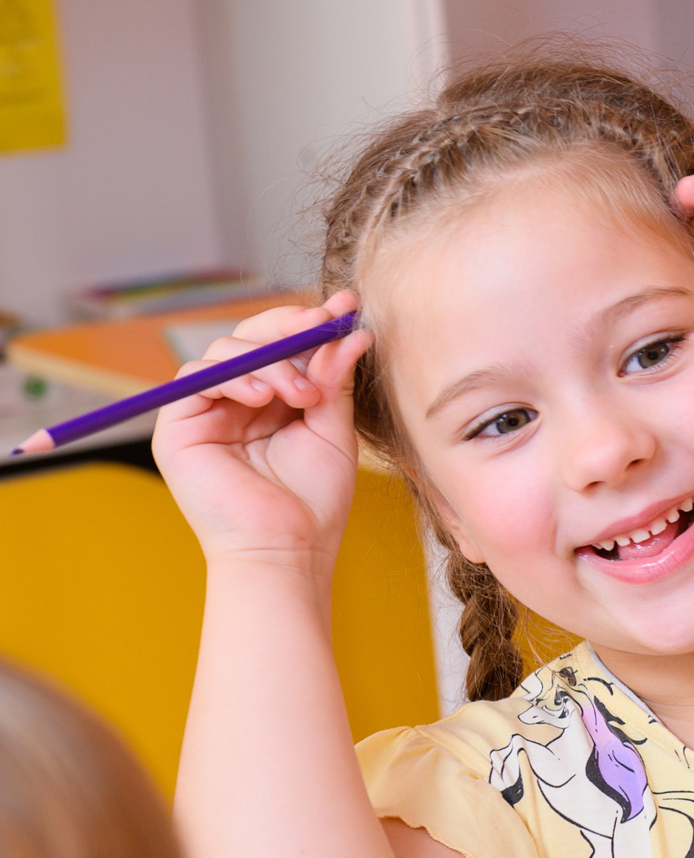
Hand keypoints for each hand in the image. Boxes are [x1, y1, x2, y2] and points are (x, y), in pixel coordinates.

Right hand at [150, 292, 370, 573]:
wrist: (286, 549)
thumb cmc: (312, 502)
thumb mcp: (332, 430)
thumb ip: (334, 380)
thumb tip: (351, 332)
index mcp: (273, 403)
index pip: (283, 347)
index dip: (309, 324)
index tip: (344, 308)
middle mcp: (236, 402)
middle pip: (250, 338)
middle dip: (288, 328)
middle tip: (320, 326)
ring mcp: (205, 412)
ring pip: (226, 351)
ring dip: (270, 361)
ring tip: (302, 396)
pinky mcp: (177, 426)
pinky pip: (198, 377)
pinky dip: (234, 377)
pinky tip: (264, 397)